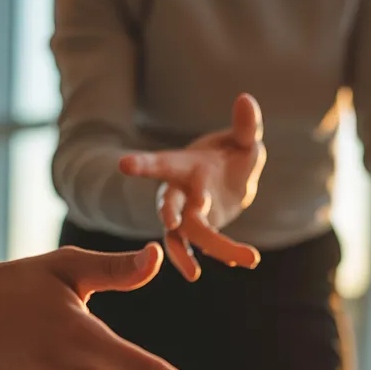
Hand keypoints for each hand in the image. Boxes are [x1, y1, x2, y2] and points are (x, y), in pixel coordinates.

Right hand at [119, 93, 265, 280]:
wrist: (230, 184)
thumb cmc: (231, 157)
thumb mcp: (243, 140)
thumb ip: (246, 125)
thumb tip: (247, 98)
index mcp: (183, 167)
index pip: (160, 164)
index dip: (143, 164)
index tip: (123, 164)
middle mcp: (176, 192)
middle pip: (170, 207)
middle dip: (170, 215)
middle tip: (176, 222)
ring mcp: (182, 215)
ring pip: (182, 237)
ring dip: (195, 252)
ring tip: (205, 271)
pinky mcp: (193, 233)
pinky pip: (194, 250)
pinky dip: (211, 256)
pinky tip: (234, 262)